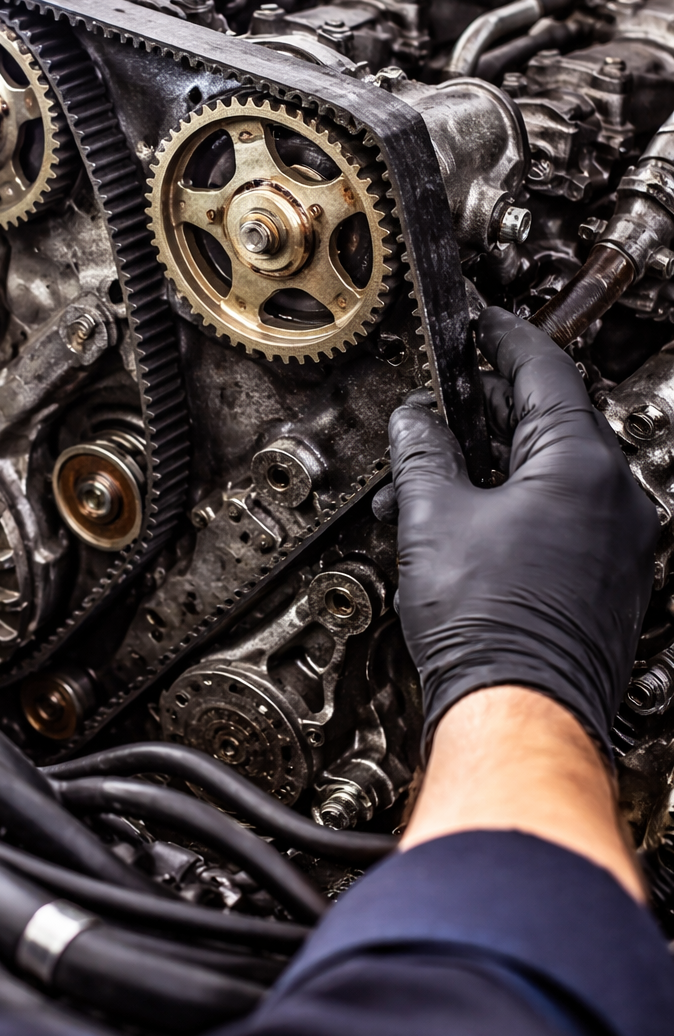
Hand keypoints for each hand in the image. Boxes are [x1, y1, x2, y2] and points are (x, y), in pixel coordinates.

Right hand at [388, 306, 658, 756]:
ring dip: (491, 461)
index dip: (501, 339)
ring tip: (430, 475)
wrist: (520, 712)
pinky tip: (462, 517)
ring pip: (552, 469)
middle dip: (486, 407)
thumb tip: (416, 421)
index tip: (480, 323)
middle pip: (550, 418)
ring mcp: (619, 539)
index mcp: (582, 464)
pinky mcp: (608, 575)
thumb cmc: (489, 627)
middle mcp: (615, 495)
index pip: (543, 369)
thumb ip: (424, 453)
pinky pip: (562, 512)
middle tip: (442, 398)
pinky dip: (514, 500)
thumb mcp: (433, 517)